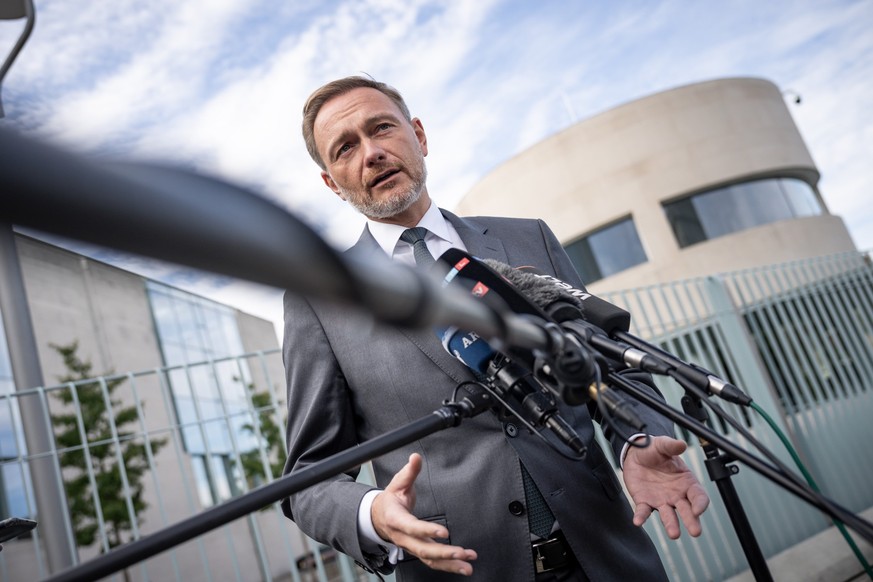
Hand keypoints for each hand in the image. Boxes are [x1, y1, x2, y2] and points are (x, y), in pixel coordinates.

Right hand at [371, 453, 477, 575]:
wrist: (378, 517)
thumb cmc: (390, 500)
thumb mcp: (397, 483)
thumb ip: (409, 472)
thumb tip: (415, 457)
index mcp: (396, 519)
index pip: (412, 527)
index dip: (427, 530)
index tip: (444, 531)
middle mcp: (403, 537)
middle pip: (422, 549)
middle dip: (443, 553)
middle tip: (461, 553)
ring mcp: (410, 546)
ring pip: (429, 559)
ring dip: (449, 564)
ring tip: (468, 565)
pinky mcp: (419, 550)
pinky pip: (432, 561)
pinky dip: (448, 565)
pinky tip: (463, 564)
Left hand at [623, 436, 709, 538]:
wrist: (636, 453)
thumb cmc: (655, 450)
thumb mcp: (663, 445)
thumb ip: (671, 446)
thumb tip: (681, 444)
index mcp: (687, 482)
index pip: (698, 496)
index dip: (700, 503)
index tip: (698, 509)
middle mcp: (677, 495)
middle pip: (687, 511)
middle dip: (692, 521)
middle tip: (695, 532)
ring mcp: (661, 500)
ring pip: (668, 515)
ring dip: (671, 525)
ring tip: (674, 534)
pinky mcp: (644, 501)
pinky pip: (644, 510)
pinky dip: (641, 517)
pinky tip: (638, 521)